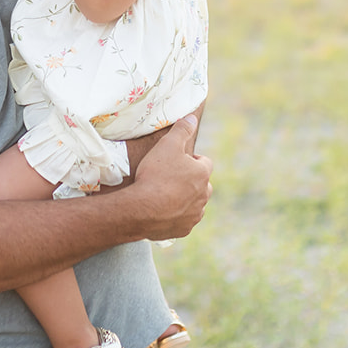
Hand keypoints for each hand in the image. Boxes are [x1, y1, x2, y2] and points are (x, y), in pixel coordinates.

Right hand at [130, 115, 211, 240]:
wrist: (142, 210)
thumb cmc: (155, 175)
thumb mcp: (167, 145)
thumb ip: (182, 130)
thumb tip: (192, 118)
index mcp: (202, 174)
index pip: (205, 162)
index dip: (192, 159)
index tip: (177, 160)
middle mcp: (203, 195)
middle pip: (202, 184)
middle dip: (191, 180)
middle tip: (170, 177)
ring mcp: (194, 214)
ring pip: (195, 203)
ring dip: (185, 199)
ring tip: (165, 195)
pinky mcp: (184, 229)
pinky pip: (184, 220)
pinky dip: (177, 215)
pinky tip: (162, 211)